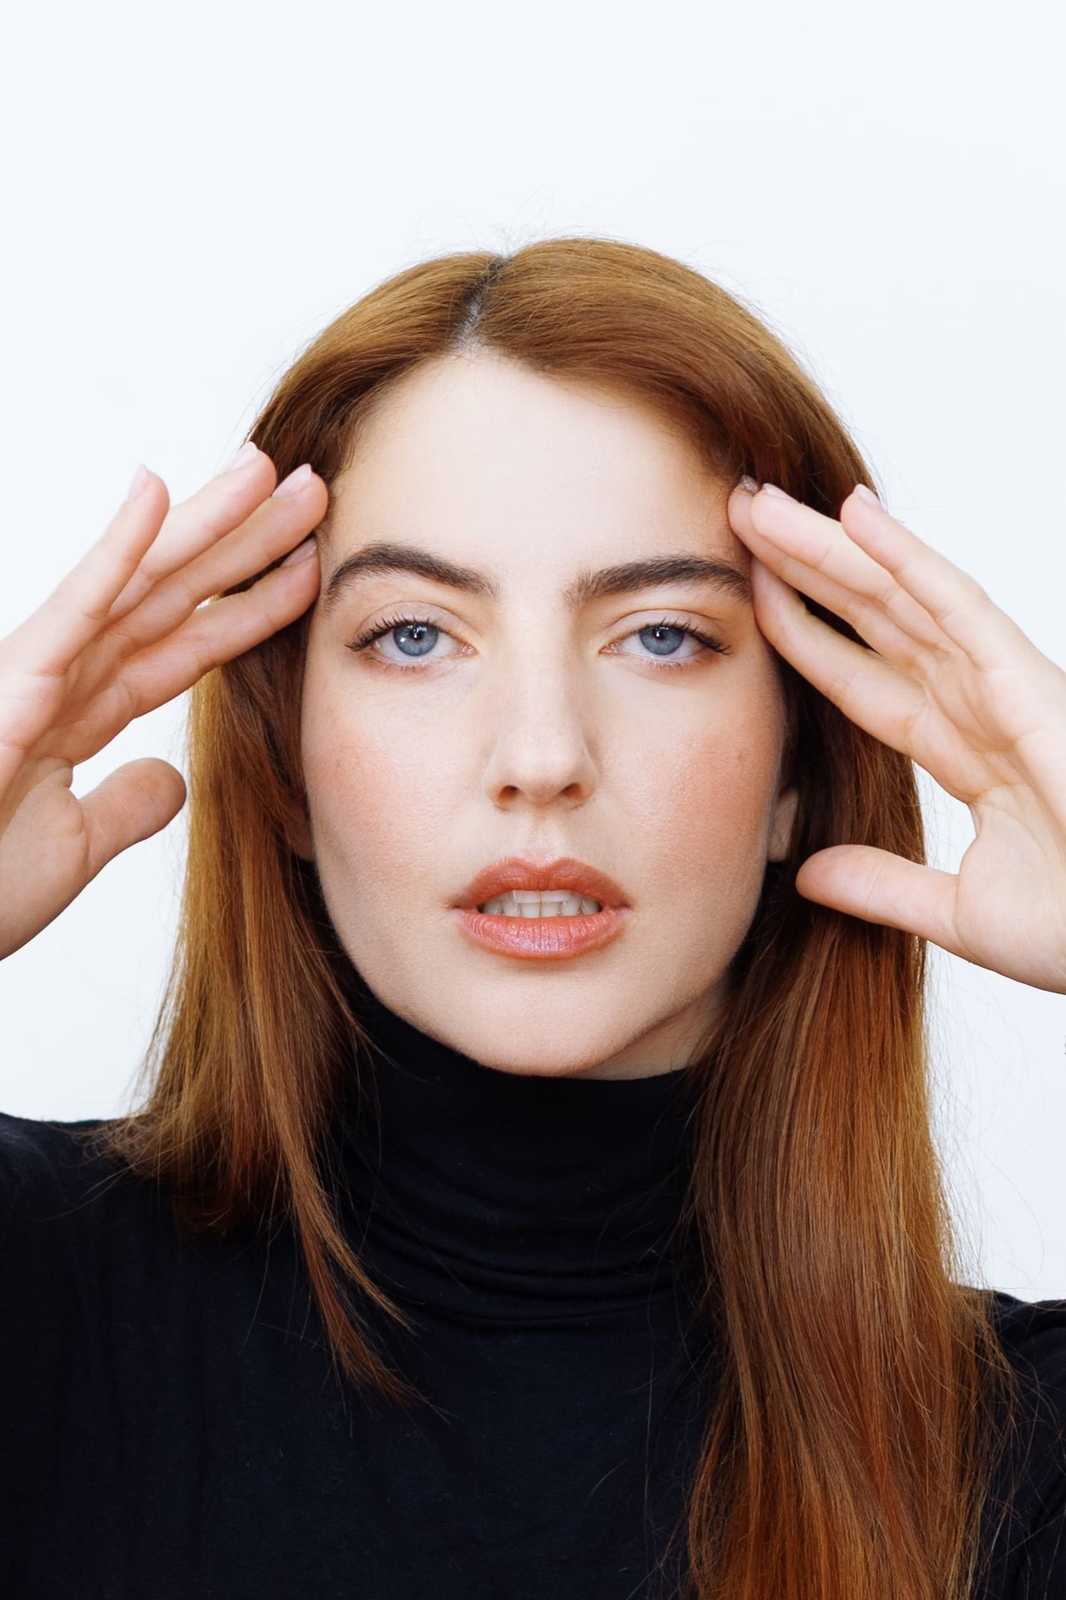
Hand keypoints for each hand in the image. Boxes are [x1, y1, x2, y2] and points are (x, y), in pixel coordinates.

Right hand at [0, 446, 325, 960]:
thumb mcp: (74, 847)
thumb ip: (125, 806)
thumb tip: (171, 779)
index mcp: (80, 713)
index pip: (186, 647)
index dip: (250, 606)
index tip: (310, 567)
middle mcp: (63, 678)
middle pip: (174, 598)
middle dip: (243, 543)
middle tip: (311, 488)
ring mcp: (35, 672)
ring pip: (139, 584)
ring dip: (204, 524)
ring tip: (264, 467)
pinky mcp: (12, 683)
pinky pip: (74, 608)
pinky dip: (115, 552)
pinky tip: (156, 493)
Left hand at [727, 479, 1065, 995]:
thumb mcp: (958, 912)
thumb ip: (883, 885)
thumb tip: (806, 873)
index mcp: (967, 752)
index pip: (864, 680)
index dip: (804, 633)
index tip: (746, 596)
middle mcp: (982, 705)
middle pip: (874, 620)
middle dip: (806, 569)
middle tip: (740, 515)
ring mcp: (1007, 687)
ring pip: (902, 597)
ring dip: (832, 547)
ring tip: (765, 502)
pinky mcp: (1031, 684)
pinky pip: (959, 605)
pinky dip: (907, 558)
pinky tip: (854, 515)